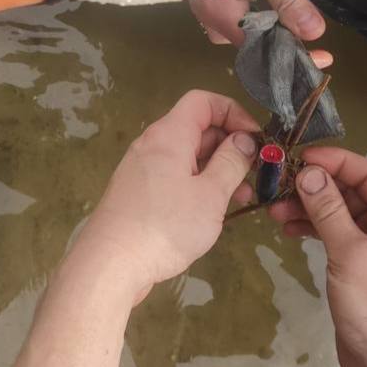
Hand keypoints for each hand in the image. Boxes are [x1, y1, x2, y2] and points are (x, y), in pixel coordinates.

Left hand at [74, 90, 259, 301]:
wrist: (110, 265)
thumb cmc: (165, 226)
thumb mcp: (210, 195)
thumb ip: (231, 163)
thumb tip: (245, 140)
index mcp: (169, 135)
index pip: (203, 101)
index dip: (233, 112)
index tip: (256, 138)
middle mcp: (153, 144)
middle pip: (197, 128)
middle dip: (229, 146)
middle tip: (256, 173)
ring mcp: (143, 169)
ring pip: (187, 156)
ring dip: (217, 169)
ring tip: (242, 197)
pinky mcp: (139, 193)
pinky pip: (174, 176)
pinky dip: (198, 185)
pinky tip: (213, 210)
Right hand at [189, 0, 333, 67]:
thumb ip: (289, 2)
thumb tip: (316, 33)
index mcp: (222, 17)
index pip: (260, 52)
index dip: (290, 54)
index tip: (321, 57)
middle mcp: (210, 19)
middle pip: (251, 41)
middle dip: (278, 34)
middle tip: (305, 22)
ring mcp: (205, 7)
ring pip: (242, 26)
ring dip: (266, 20)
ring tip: (284, 3)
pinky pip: (233, 11)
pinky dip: (254, 8)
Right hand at [269, 148, 366, 366]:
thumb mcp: (350, 255)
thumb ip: (329, 210)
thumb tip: (309, 172)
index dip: (336, 162)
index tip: (301, 157)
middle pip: (354, 193)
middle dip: (316, 188)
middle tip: (279, 186)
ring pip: (342, 214)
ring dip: (311, 209)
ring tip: (276, 211)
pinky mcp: (364, 266)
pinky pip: (339, 236)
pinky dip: (316, 230)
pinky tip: (290, 229)